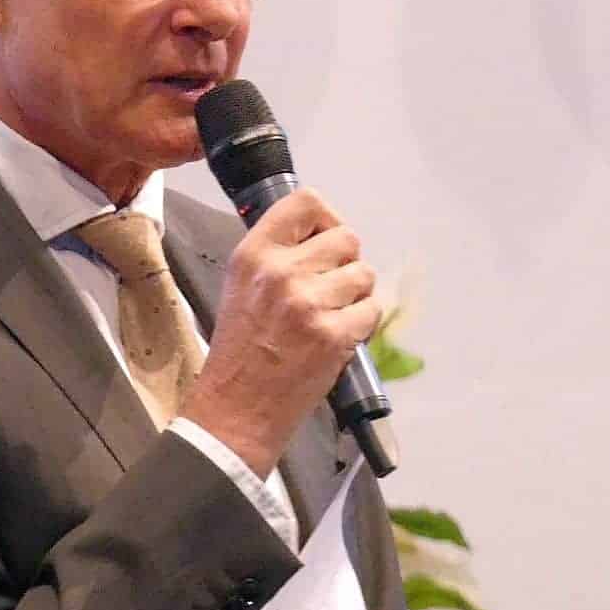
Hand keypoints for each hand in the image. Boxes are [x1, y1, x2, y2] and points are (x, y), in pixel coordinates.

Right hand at [183, 188, 379, 477]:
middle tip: (329, 287)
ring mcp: (309, 303)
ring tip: (332, 314)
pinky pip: (372, 309)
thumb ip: (277, 253)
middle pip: (347, 238)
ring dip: (356, 294)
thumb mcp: (242, 284)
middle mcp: (282, 271)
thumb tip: (319, 231)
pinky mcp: (333, 335)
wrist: (237, 407)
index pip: (306, 202)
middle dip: (346, 262)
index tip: (325, 238)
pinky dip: (363, 322)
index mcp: (255, 254)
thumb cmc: (240, 347)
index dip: (326, 217)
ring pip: (364, 274)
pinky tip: (340, 334)